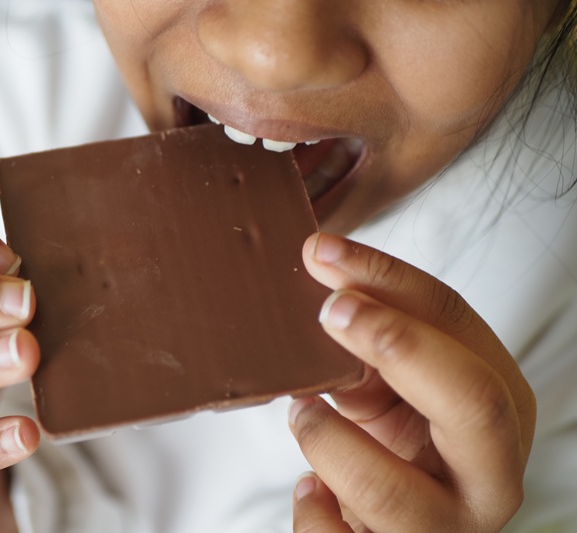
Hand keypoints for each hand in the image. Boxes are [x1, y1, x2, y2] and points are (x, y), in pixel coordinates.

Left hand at [290, 232, 535, 532]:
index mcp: (500, 408)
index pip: (456, 324)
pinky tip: (309, 486)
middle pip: (472, 402)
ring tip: (302, 413)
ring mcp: (447, 528)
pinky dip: (313, 510)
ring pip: (392, 492)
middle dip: (397, 345)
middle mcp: (489, 474)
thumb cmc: (401, 447)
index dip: (389, 281)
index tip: (325, 255)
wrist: (403, 524)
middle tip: (331, 311)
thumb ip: (374, 342)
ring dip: (329, 441)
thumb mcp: (397, 390)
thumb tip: (324, 273)